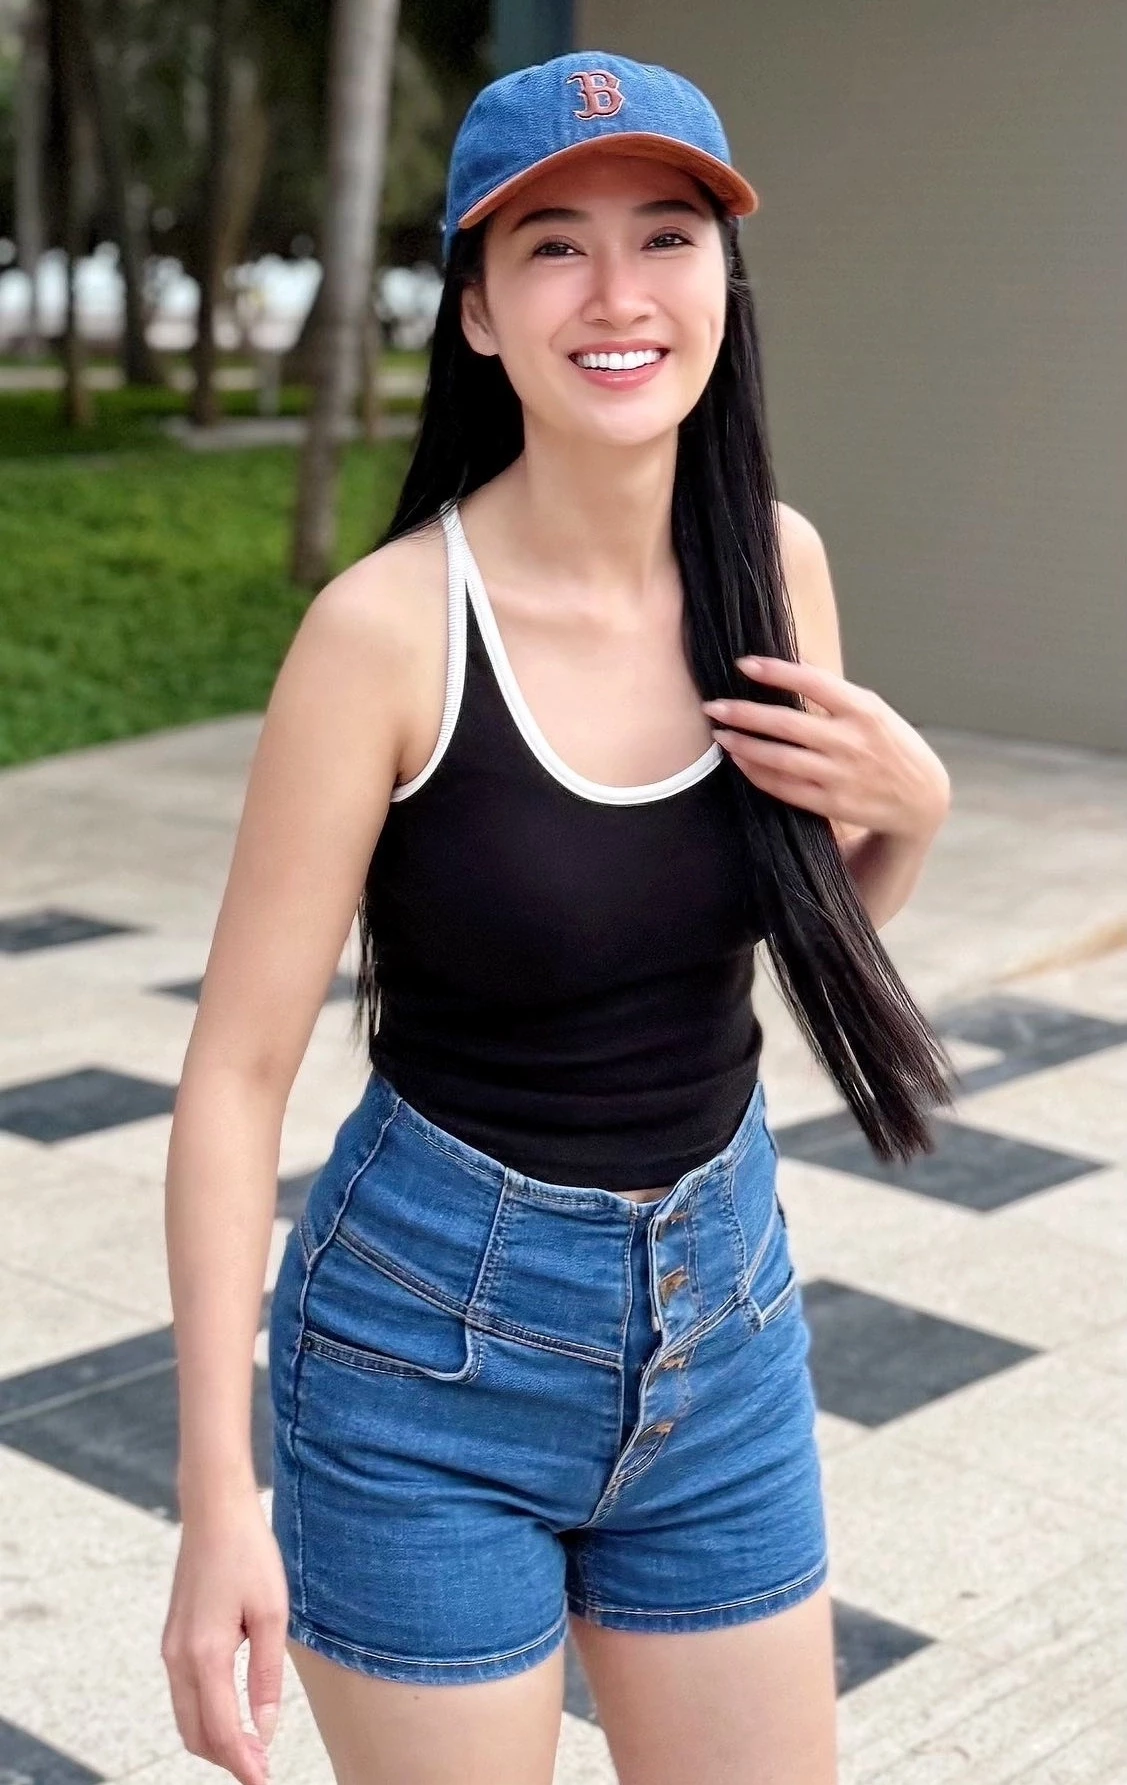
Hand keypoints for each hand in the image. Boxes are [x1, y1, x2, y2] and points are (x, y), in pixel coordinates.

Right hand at [161, 1493, 287, 1783]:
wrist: (214, 1512)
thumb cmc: (248, 1555)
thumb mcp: (271, 1614)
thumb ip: (267, 1676)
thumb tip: (265, 1727)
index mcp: (205, 1655)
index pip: (221, 1730)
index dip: (244, 1763)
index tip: (265, 1780)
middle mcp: (179, 1658)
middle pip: (195, 1734)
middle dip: (227, 1759)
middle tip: (262, 1769)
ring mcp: (171, 1649)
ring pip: (186, 1717)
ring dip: (214, 1741)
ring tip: (252, 1748)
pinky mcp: (173, 1639)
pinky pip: (183, 1694)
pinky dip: (204, 1715)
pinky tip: (231, 1714)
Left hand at [702, 655, 950, 842]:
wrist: (921, 799)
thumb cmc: (891, 746)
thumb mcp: (874, 710)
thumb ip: (834, 692)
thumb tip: (792, 666)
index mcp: (863, 709)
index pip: (812, 682)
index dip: (775, 672)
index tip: (743, 664)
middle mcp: (851, 741)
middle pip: (786, 723)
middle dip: (744, 713)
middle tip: (714, 706)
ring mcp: (841, 775)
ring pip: (779, 758)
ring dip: (744, 745)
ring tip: (720, 734)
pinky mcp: (833, 803)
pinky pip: (784, 788)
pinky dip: (758, 773)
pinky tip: (740, 761)